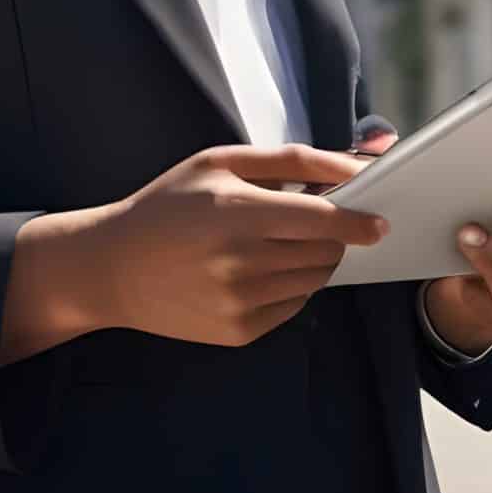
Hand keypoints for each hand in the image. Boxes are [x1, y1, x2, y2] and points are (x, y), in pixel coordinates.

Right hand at [6, 145, 387, 357]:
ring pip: (314, 282)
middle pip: (326, 253)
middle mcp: (242, 262)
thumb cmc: (168, 205)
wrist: (112, 268)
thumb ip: (291, 160)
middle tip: (309, 223)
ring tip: (276, 244)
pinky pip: (292, 308)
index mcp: (238, 211)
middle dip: (331, 237)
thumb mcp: (220, 162)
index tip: (380, 221)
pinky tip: (256, 271)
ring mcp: (240, 302)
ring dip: (312, 261)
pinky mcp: (239, 332)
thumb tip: (353, 166)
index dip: (359, 221)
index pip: (324, 220)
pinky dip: (289, 288)